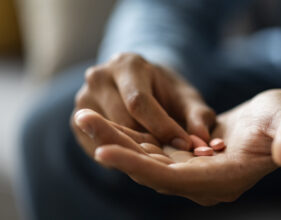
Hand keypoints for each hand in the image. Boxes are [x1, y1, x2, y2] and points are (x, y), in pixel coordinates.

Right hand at [71, 53, 214, 155]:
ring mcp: (83, 99)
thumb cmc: (166, 92)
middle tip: (171, 154)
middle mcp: (99, 77)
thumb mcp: (187, 98)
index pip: (139, 102)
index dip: (163, 127)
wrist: (141, 85)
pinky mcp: (76, 120)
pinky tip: (137, 152)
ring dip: (134, 150)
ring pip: (109, 136)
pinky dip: (120, 153)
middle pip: (122, 121)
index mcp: (127, 64)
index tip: (185, 146)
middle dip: (149, 142)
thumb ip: (198, 116)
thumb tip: (202, 141)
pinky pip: (98, 146)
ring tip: (156, 152)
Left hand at [88, 89, 280, 205]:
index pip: (172, 179)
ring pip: (145, 160)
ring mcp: (193, 172)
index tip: (102, 151)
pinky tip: (107, 122)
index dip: (138, 166)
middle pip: (150, 170)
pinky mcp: (186, 159)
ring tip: (86, 118)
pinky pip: (151, 151)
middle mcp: (203, 182)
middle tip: (83, 121)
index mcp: (224, 179)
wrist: (279, 125)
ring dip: (116, 141)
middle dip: (115, 149)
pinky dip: (129, 138)